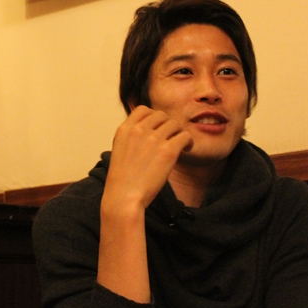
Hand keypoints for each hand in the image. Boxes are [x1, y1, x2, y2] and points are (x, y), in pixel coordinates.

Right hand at [97, 105, 191, 303]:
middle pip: (161, 115)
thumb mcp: (119, 152)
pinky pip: (185, 136)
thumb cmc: (121, 181)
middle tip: (171, 139)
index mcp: (124, 129)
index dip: (153, 117)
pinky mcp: (168, 151)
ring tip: (180, 145)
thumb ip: (130, 138)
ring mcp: (153, 139)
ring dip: (179, 133)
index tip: (158, 129)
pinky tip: (186, 150)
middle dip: (168, 125)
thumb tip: (145, 132)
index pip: (143, 109)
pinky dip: (188, 142)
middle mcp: (139, 130)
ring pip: (175, 124)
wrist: (123, 198)